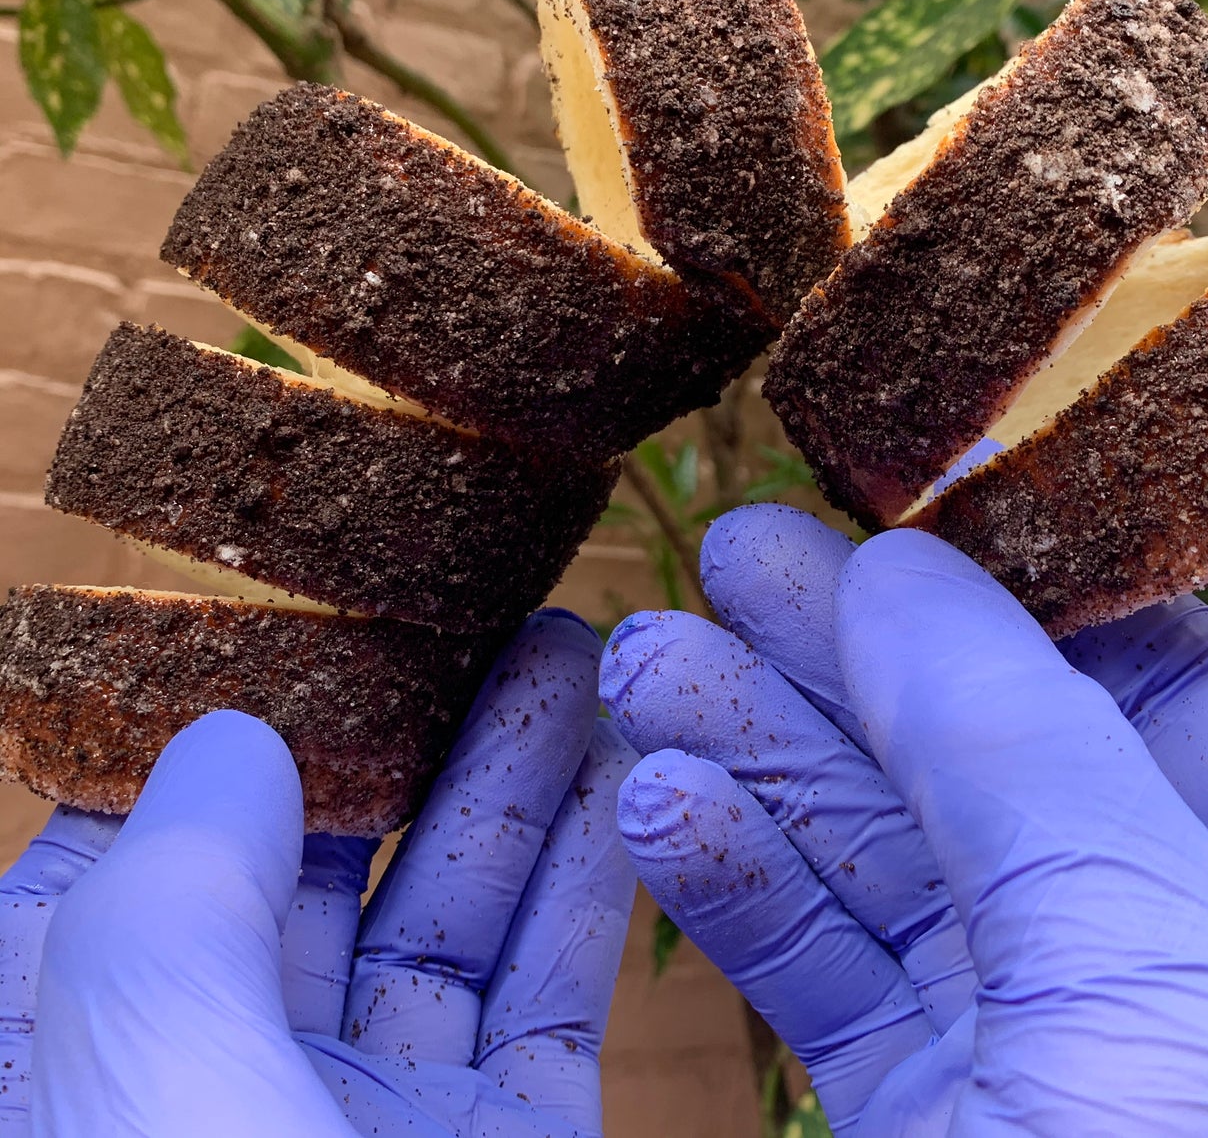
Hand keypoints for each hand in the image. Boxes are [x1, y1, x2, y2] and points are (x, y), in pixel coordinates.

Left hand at [0, 609, 635, 1137]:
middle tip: (469, 610)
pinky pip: (551, 994)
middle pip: (318, 871)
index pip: (118, 874)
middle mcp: (233, 1090)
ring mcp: (379, 1129)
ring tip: (571, 648)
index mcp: (97, 1075)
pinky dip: (590, 883)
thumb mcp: (150, 1079)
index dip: (192, 739)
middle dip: (402, 731)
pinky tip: (624, 772)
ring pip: (451, 917)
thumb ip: (176, 893)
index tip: (278, 621)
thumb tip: (235, 740)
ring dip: (517, 779)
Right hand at [604, 503, 1207, 1135]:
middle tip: (715, 562)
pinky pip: (840, 1000)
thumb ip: (1023, 748)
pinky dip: (746, 904)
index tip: (883, 510)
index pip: (1166, 688)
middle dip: (846, 664)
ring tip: (641, 670)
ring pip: (895, 879)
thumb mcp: (1160, 975)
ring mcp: (1065, 1080)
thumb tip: (905, 565)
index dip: (1017, 587)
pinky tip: (660, 814)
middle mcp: (1202, 988)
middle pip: (998, 768)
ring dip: (761, 769)